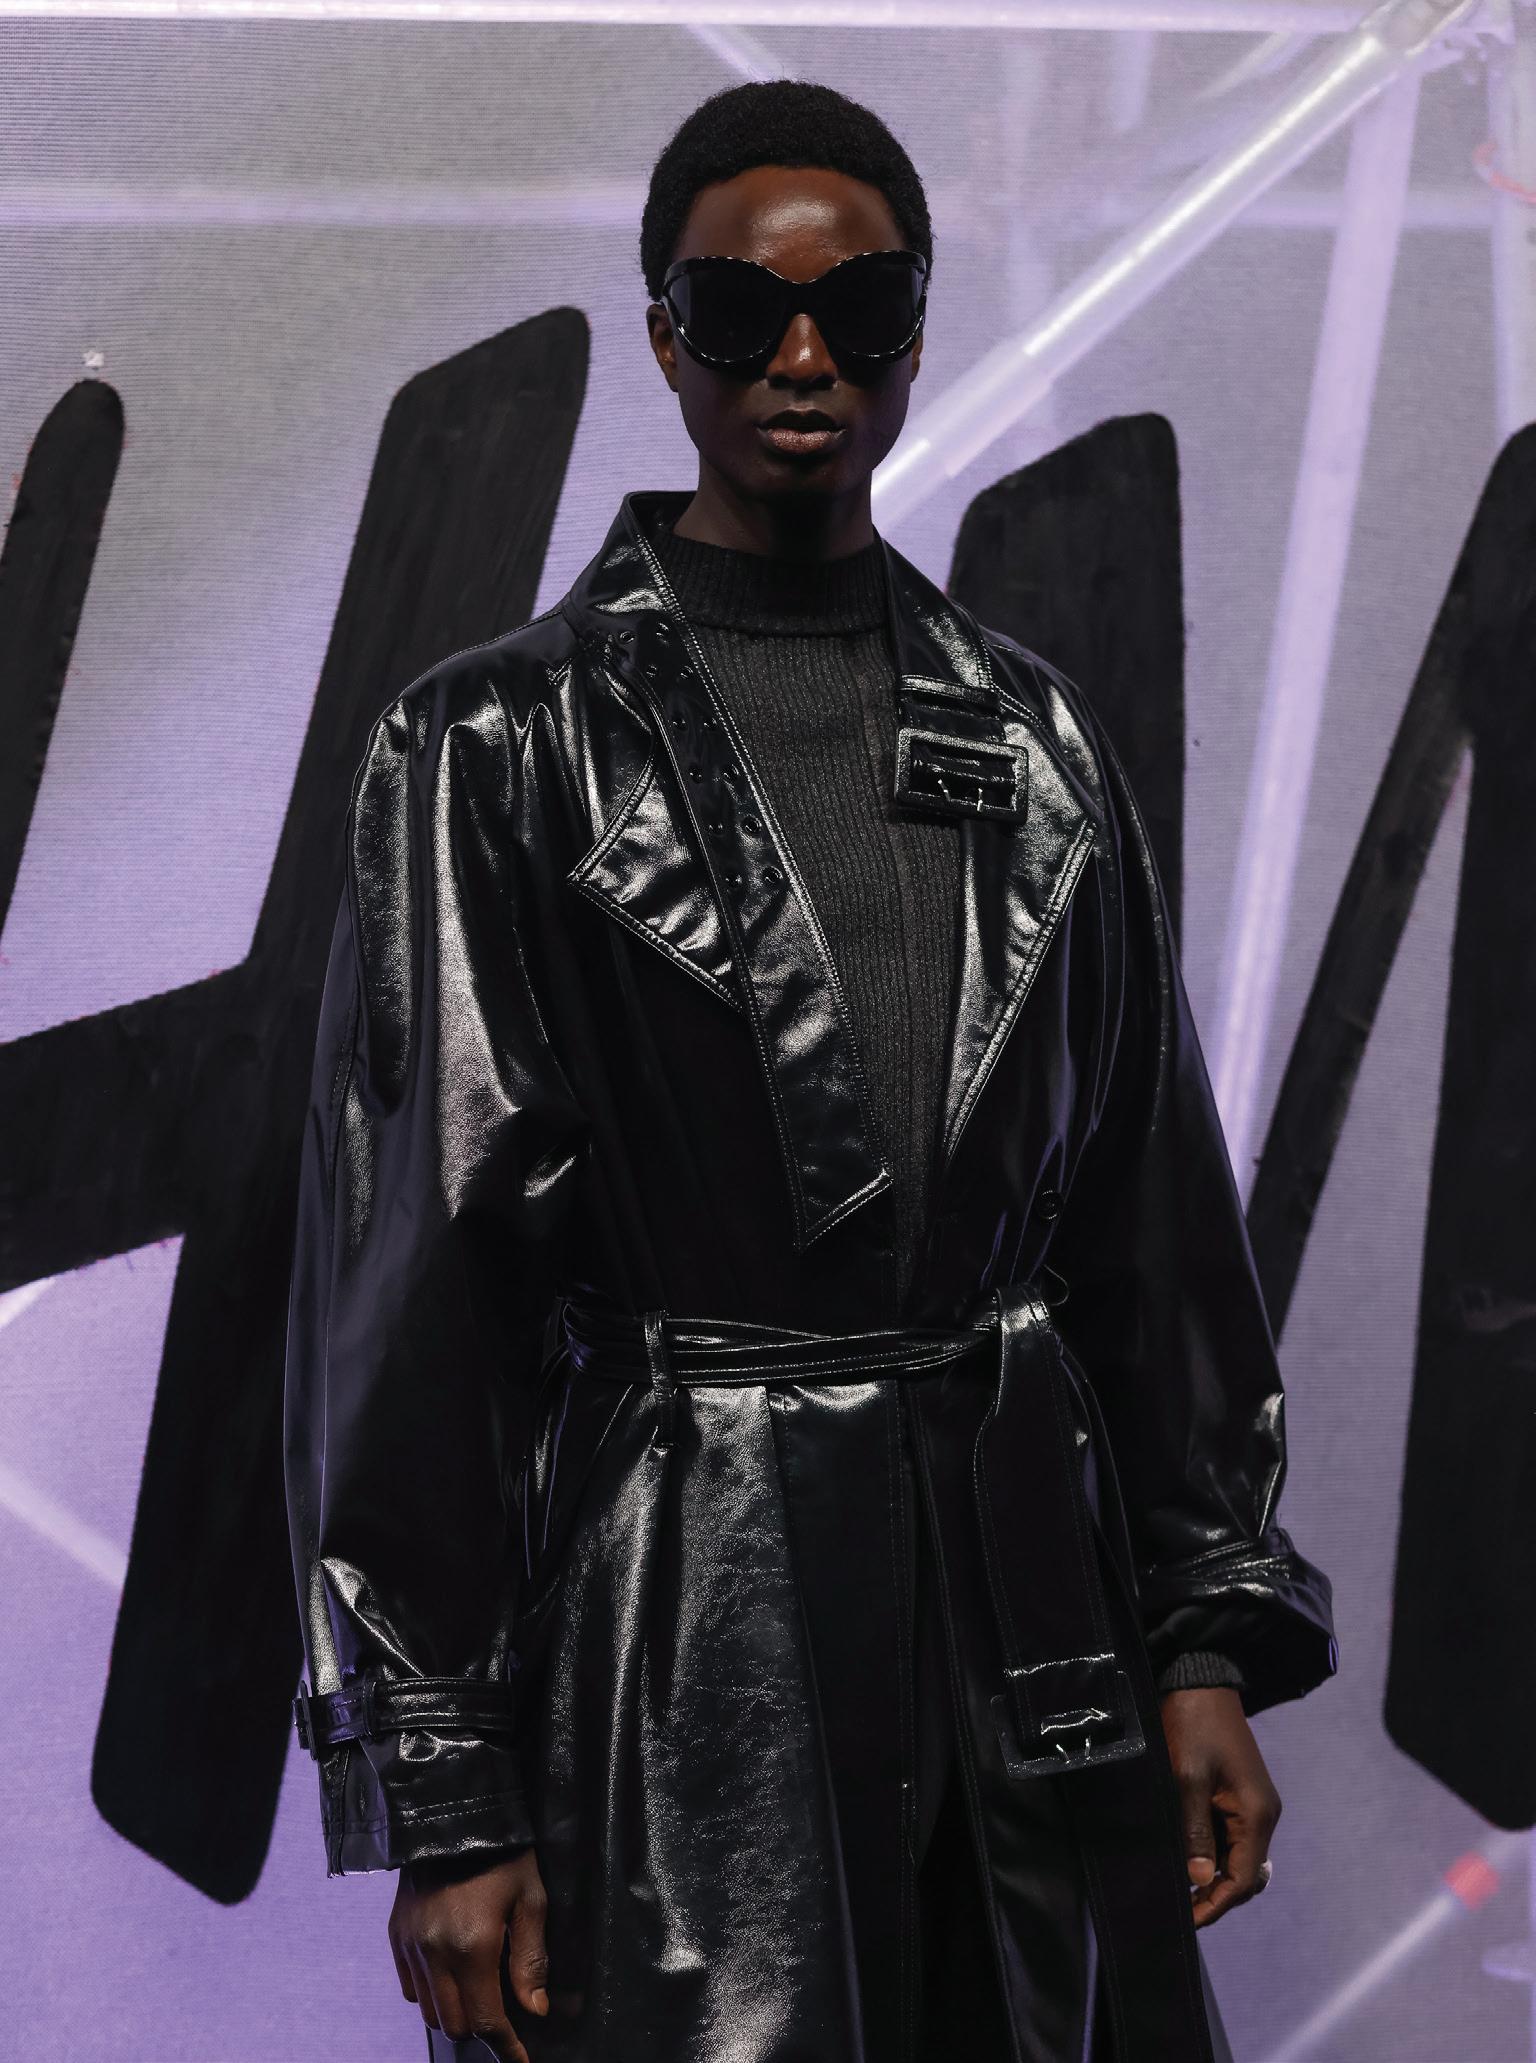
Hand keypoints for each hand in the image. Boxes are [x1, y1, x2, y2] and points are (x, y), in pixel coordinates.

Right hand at [389, 1847, 549, 2059]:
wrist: (452, 1810)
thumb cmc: (503, 1852)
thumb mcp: (531, 1897)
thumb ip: (531, 1958)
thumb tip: (536, 2009)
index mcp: (472, 1946)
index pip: (485, 2020)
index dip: (505, 2047)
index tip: (520, 2060)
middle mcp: (434, 1952)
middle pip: (454, 2024)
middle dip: (482, 2031)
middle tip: (504, 2022)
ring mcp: (410, 1944)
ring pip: (429, 2011)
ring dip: (455, 2014)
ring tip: (479, 1999)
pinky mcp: (396, 1933)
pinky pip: (409, 1986)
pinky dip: (430, 1994)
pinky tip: (451, 1977)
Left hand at [1160, 1687, 1280, 1928]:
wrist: (1202, 1682)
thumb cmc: (1193, 1726)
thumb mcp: (1188, 1777)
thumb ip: (1194, 1830)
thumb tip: (1198, 1880)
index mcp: (1256, 1814)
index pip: (1242, 1879)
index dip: (1216, 1904)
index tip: (1188, 1919)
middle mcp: (1263, 1815)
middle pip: (1246, 1875)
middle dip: (1218, 1896)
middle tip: (1183, 1909)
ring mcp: (1255, 1806)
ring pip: (1239, 1857)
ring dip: (1215, 1876)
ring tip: (1182, 1889)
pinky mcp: (1242, 1796)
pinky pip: (1232, 1837)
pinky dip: (1214, 1853)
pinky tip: (1189, 1858)